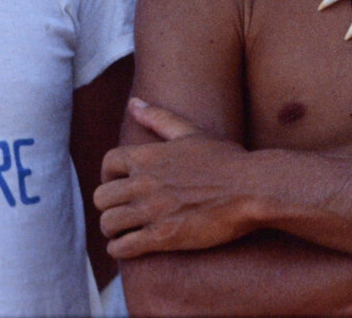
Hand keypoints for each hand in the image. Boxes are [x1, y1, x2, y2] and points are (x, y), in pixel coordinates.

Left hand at [95, 100, 260, 257]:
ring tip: (124, 232)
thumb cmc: (226, 160)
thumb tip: (134, 102)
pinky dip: (120, 249)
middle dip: (109, 205)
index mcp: (148, 155)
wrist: (251, 189)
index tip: (119, 184)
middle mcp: (144, 182)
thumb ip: (159, 118)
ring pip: (108, 223)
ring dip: (113, 229)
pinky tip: (129, 247)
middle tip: (122, 211)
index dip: (109, 175)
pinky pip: (122, 247)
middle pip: (101, 196)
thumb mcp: (191, 132)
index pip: (108, 163)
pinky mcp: (161, 237)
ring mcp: (151, 210)